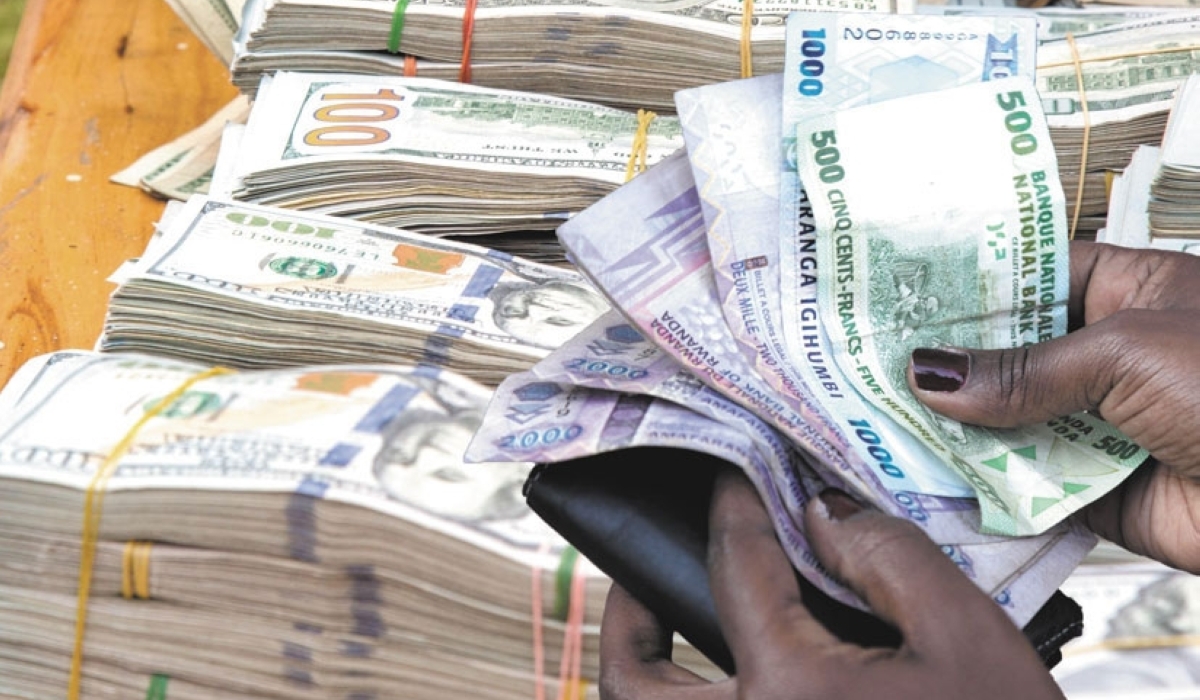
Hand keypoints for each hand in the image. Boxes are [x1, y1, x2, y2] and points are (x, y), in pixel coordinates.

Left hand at [599, 469, 1062, 699]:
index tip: (733, 469)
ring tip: (664, 619)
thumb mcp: (968, 638)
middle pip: (632, 676)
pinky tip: (730, 676)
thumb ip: (889, 556)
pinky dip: (691, 698)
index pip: (733, 564)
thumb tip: (819, 510)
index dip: (732, 502)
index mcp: (785, 689)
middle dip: (628, 609)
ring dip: (643, 666)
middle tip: (644, 565)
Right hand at [907, 242, 1199, 571]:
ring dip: (954, 425)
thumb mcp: (1126, 352)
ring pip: (1007, 420)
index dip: (965, 287)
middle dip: (947, 364)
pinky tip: (925, 473)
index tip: (895, 294)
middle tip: (867, 362)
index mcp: (1129, 292)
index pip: (1030, 278)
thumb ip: (1023, 369)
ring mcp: (1097, 424)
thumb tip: (931, 374)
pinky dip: (980, 483)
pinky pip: (1023, 483)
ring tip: (877, 416)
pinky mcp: (1092, 491)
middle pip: (1008, 355)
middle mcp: (1107, 356)